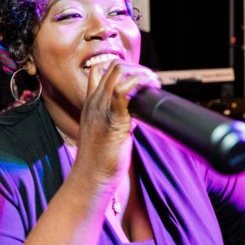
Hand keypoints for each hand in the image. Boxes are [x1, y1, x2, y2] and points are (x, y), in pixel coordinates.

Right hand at [75, 60, 160, 185]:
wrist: (91, 177)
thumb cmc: (100, 159)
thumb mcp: (102, 131)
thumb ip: (114, 116)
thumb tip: (132, 110)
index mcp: (91, 103)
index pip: (101, 70)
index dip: (123, 69)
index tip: (140, 79)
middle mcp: (94, 101)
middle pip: (113, 67)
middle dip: (136, 68)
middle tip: (151, 81)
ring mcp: (101, 108)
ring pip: (118, 72)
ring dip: (140, 73)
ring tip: (153, 84)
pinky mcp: (113, 119)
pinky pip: (122, 91)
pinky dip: (138, 84)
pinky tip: (150, 89)